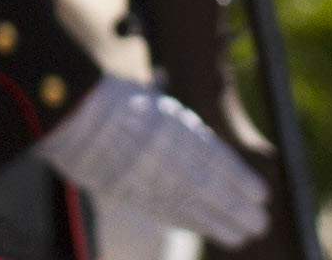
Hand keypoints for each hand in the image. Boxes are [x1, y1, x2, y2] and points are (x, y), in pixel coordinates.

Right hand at [38, 80, 264, 239]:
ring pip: (194, 208)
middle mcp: (169, 158)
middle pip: (211, 190)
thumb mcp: (150, 96)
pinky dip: (191, 223)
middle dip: (238, 209)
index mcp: (177, 128)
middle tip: (260, 223)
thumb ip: (174, 117)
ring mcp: (151, 179)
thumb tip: (191, 113)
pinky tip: (207, 229)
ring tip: (243, 234)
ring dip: (221, 224)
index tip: (261, 194)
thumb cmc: (110, 99)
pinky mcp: (134, 194)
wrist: (70, 117)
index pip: (218, 161)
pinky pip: (168, 212)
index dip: (241, 181)